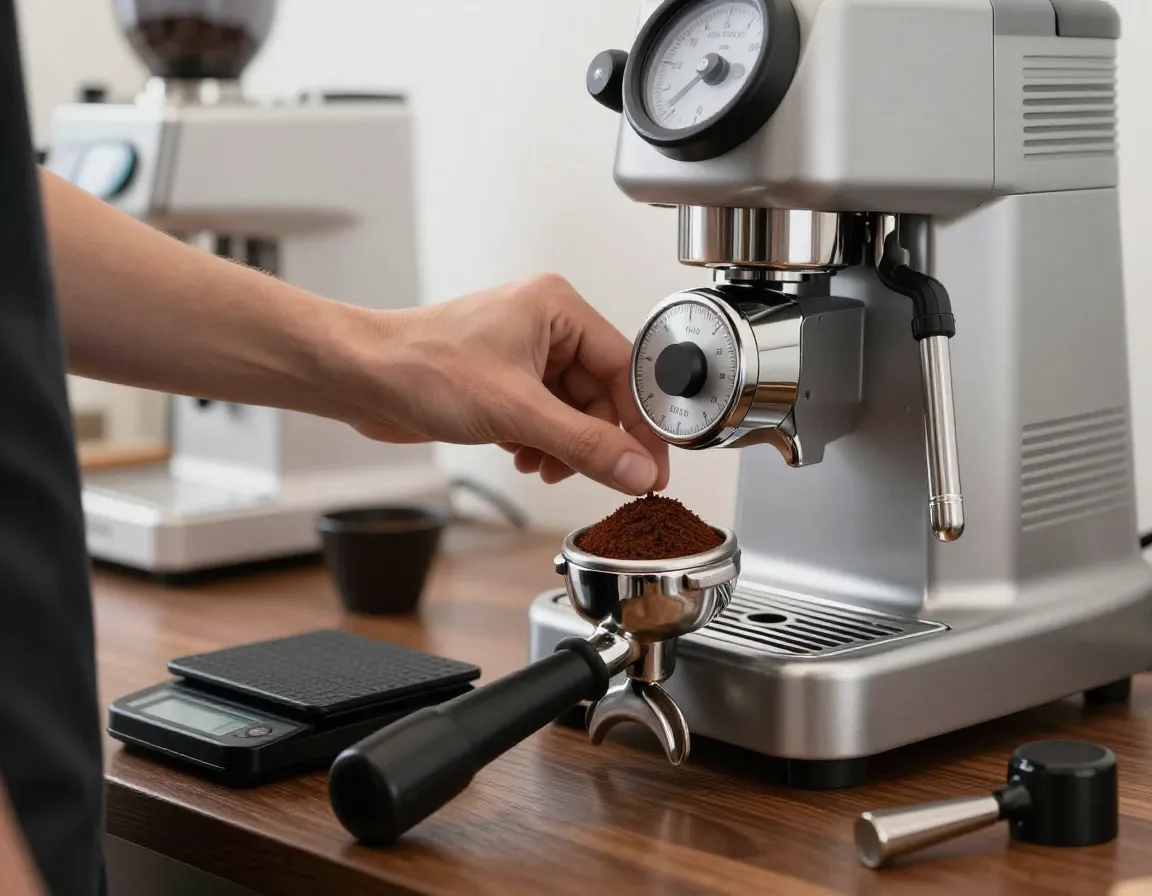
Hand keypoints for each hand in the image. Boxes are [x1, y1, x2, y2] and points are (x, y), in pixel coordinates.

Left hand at [349, 274, 669, 494]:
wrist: (360, 377)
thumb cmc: (421, 367)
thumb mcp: (516, 412)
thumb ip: (584, 444)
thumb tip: (636, 469)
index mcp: (558, 308)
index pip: (625, 369)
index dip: (642, 423)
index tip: (653, 465)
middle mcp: (546, 326)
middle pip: (601, 396)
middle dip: (595, 441)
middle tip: (600, 477)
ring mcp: (524, 356)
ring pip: (573, 413)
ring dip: (566, 448)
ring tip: (546, 466)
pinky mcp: (505, 383)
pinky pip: (546, 419)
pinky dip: (542, 445)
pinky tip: (524, 457)